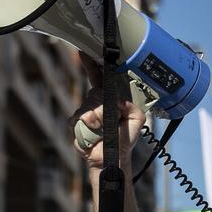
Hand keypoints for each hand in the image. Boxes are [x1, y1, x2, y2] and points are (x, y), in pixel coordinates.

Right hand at [68, 54, 147, 169]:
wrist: (113, 158)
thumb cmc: (124, 138)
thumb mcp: (137, 119)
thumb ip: (134, 106)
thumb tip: (119, 100)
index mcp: (109, 98)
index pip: (99, 78)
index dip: (92, 65)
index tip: (84, 53)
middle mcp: (94, 102)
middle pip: (95, 94)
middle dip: (103, 108)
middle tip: (109, 121)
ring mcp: (83, 113)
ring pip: (87, 108)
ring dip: (97, 121)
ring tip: (103, 132)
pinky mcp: (74, 124)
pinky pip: (78, 121)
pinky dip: (87, 130)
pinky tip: (93, 137)